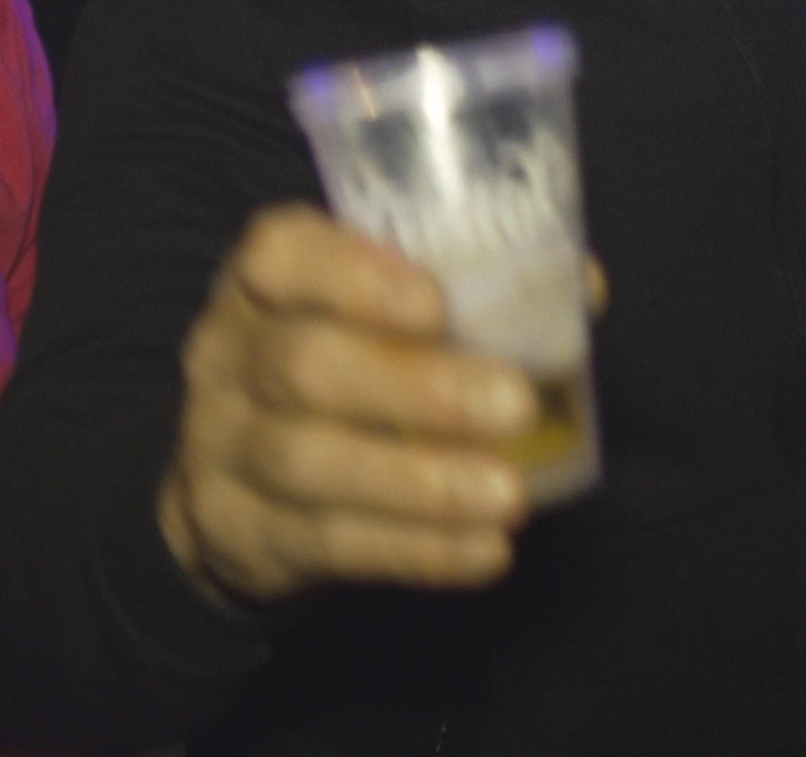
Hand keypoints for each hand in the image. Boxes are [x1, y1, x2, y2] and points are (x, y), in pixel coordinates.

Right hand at [159, 205, 536, 607]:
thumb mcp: (366, 313)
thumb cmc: (334, 364)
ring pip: (309, 463)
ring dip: (418, 481)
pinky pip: (329, 543)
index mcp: (264, 283)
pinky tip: (484, 549)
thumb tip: (580, 288)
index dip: (357, 275)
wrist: (227, 482)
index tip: (438, 302)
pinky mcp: (244, 533)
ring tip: (507, 493)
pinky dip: (415, 549)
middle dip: (416, 387)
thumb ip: (462, 291)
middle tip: (514, 404)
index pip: (281, 255)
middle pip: (304, 365)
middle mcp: (229, 357)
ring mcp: (225, 449)